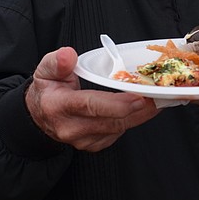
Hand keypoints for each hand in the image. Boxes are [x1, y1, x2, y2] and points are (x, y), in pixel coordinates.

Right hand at [24, 47, 158, 151]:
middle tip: (158, 95)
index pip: (90, 105)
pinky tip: (142, 108)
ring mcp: (82, 140)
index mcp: (58, 106)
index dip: (116, 103)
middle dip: (138, 109)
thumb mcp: (46, 69)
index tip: (138, 97)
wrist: (40, 114)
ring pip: (118, 128)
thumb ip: (57, 61)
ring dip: (140, 115)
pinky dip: (132, 121)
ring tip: (157, 100)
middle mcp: (70, 127)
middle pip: (110, 120)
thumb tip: (68, 55)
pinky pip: (117, 134)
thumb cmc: (48, 88)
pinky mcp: (92, 145)